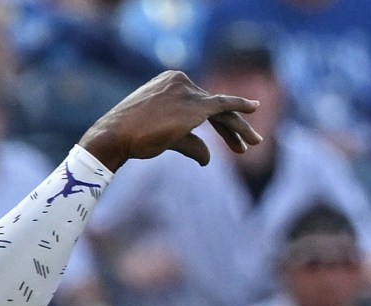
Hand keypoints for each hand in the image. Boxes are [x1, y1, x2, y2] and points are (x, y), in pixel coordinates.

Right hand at [79, 71, 261, 171]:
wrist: (116, 134)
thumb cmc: (133, 137)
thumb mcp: (165, 137)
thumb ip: (190, 143)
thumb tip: (208, 159)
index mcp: (169, 82)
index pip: (200, 103)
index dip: (216, 123)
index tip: (229, 138)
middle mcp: (180, 81)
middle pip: (212, 106)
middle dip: (231, 127)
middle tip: (248, 144)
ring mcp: (188, 91)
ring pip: (221, 109)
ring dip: (238, 128)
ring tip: (254, 143)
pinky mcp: (194, 105)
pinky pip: (223, 106)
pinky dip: (239, 109)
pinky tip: (254, 109)